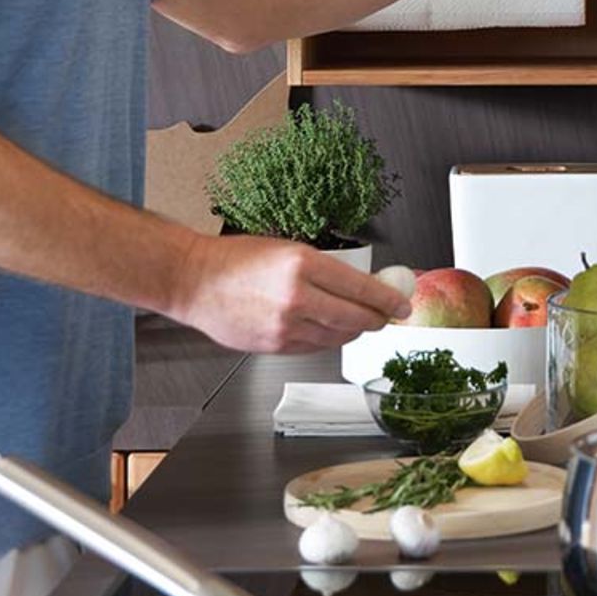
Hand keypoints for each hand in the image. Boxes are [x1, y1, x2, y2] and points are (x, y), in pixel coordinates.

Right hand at [169, 232, 412, 352]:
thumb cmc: (236, 259)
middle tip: (388, 315)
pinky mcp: (274, 346)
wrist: (194, 281)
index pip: (362, 288)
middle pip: (356, 318)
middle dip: (378, 319)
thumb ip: (324, 267)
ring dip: (354, 330)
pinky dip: (328, 338)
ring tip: (360, 320)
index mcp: (303, 264)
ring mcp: (285, 327)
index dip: (389, 298)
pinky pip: (315, 347)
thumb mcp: (288, 248)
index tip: (402, 302)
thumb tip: (361, 284)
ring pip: (337, 336)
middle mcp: (297, 298)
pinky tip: (330, 328)